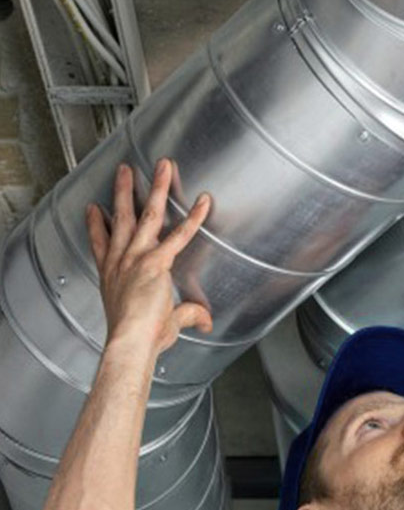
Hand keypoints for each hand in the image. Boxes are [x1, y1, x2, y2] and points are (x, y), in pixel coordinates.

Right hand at [86, 159, 212, 356]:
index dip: (95, 225)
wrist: (131, 343)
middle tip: (124, 172)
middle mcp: (121, 262)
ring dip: (156, 188)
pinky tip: (204, 201)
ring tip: (161, 166)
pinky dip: (194, 217)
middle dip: (124, 191)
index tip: (93, 209)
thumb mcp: (164, 325)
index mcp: (112, 276)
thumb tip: (206, 322)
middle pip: (121, 218)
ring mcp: (136, 258)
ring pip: (147, 214)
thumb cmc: (139, 339)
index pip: (100, 244)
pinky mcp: (155, 261)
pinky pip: (180, 234)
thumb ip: (187, 316)